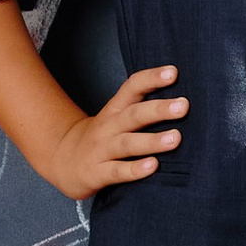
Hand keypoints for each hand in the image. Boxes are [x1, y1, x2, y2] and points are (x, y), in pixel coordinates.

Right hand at [43, 63, 188, 199]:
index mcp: (115, 109)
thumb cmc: (102, 138)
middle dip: (158, 109)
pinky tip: (153, 166)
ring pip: (127, 143)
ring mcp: (101, 150)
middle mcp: (108, 127)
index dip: (151, 78)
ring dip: (152, 140)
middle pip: (133, 115)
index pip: (132, 87)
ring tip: (176, 138)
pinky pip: (117, 171)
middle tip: (183, 105)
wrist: (62, 160)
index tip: (173, 72)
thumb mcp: (116, 117)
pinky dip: (135, 170)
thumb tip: (184, 101)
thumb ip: (142, 107)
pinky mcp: (97, 173)